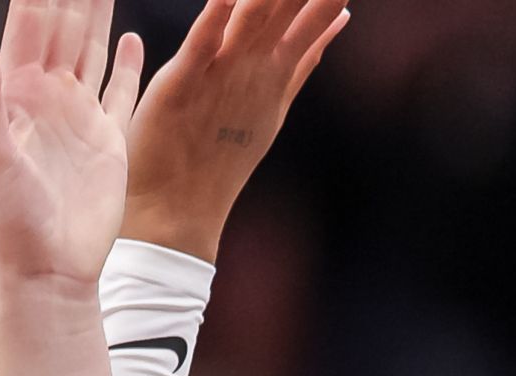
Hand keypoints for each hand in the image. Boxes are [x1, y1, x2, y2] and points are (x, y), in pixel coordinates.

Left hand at [0, 0, 148, 290]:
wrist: (48, 268)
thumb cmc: (12, 220)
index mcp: (17, 98)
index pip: (27, 29)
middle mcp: (47, 101)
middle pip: (63, 30)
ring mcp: (78, 118)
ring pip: (91, 51)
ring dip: (98, 15)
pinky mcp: (107, 140)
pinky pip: (120, 91)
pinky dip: (127, 64)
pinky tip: (132, 38)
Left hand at [122, 0, 349, 259]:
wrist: (174, 214)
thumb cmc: (218, 159)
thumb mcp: (273, 102)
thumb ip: (304, 60)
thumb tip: (341, 19)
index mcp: (274, 70)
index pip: (315, 15)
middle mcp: (254, 68)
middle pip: (288, 9)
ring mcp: (220, 77)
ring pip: (252, 18)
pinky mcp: (180, 87)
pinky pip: (200, 45)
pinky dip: (214, 18)